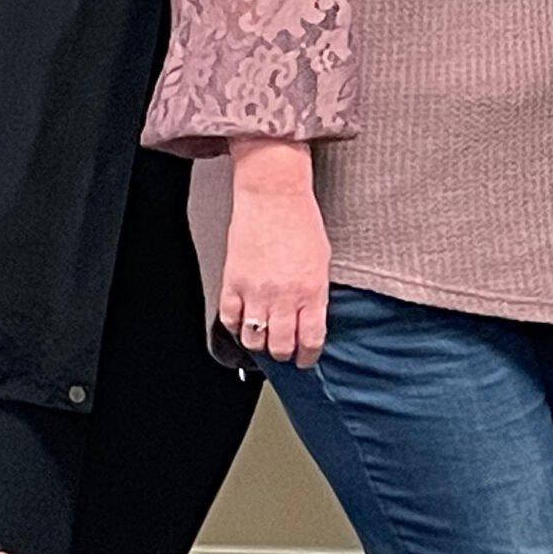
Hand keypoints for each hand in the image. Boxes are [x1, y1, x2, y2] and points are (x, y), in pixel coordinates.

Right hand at [222, 137, 330, 365]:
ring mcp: (256, 291)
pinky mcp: (233, 282)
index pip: (311, 339)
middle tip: (285, 352)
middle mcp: (284, 296)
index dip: (308, 356)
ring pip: (254, 339)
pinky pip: (230, 319)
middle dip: (284, 354)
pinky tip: (243, 323)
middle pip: (281, 346)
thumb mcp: (322, 261)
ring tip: (265, 339)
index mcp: (312, 291)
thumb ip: (317, 293)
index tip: (306, 359)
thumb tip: (311, 318)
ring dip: (260, 344)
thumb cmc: (302, 221)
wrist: (273, 194)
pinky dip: (236, 326)